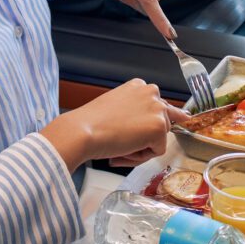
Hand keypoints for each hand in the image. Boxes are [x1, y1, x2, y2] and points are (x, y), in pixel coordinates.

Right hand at [41, 78, 187, 168]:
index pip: (155, 106)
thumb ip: (134, 111)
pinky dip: (142, 157)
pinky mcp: (159, 127)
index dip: (144, 124)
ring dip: (143, 147)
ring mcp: (157, 109)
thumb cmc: (91, 123)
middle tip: (124, 143)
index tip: (134, 131)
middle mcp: (151, 92)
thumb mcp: (116, 107)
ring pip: (160, 137)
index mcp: (138, 86)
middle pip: (162, 122)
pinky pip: (158, 151)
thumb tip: (146, 125)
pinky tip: (124, 151)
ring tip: (121, 147)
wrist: (82, 131)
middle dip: (147, 136)